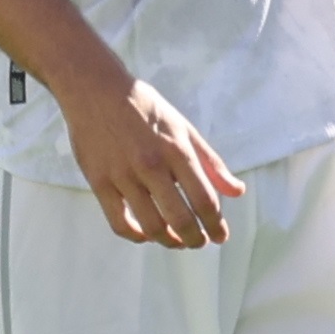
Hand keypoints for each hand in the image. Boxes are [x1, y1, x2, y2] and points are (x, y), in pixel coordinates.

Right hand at [60, 75, 244, 249]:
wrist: (97, 91)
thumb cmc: (146, 109)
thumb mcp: (184, 128)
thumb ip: (211, 162)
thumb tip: (237, 191)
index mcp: (177, 149)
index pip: (204, 199)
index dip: (216, 224)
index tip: (221, 236)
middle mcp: (152, 165)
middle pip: (181, 219)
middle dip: (195, 239)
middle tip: (200, 243)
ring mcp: (123, 176)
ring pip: (152, 226)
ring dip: (169, 242)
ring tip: (176, 242)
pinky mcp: (99, 183)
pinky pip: (120, 223)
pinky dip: (136, 237)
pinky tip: (146, 235)